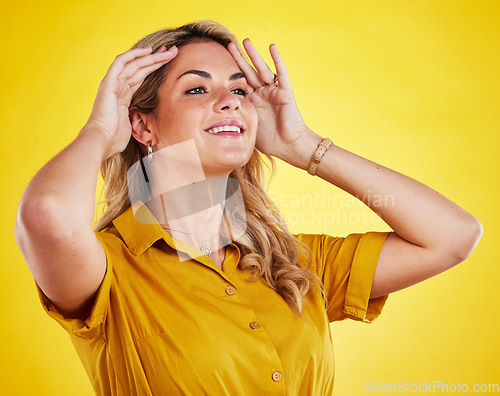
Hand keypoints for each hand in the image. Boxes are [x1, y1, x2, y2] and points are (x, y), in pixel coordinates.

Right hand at [85, 46, 177, 158]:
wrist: (102, 140)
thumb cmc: (115, 139)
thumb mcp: (132, 126)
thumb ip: (139, 119)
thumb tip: (150, 124)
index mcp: (122, 97)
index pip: (140, 78)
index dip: (153, 69)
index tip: (168, 63)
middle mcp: (117, 88)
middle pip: (139, 68)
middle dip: (156, 59)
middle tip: (172, 52)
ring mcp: (112, 84)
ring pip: (134, 64)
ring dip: (151, 57)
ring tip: (167, 51)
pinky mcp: (109, 83)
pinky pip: (121, 63)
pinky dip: (133, 55)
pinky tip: (147, 51)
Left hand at [228, 39, 316, 162]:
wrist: (289, 146)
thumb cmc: (270, 141)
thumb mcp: (247, 128)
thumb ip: (236, 120)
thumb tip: (216, 122)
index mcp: (252, 102)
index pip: (239, 83)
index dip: (230, 73)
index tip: (218, 62)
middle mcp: (262, 93)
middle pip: (249, 72)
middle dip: (239, 59)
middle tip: (229, 45)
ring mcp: (273, 91)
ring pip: (262, 69)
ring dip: (254, 55)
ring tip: (246, 41)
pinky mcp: (285, 92)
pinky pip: (281, 73)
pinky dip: (277, 60)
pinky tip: (271, 47)